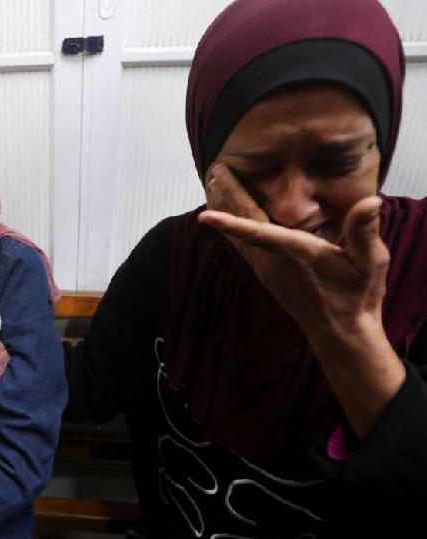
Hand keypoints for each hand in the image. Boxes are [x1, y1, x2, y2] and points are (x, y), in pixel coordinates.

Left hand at [198, 163, 388, 342]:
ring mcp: (267, 269)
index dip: (231, 223)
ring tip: (212, 184)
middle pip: (242, 225)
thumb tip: (370, 201)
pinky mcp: (266, 273)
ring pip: (238, 235)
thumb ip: (364, 232)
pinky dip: (232, 225)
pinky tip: (225, 214)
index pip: (259, 233)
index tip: (204, 215)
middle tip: (213, 169)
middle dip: (226, 197)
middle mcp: (274, 261)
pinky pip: (243, 244)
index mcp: (297, 253)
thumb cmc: (357, 296)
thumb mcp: (370, 263)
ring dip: (225, 208)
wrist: (341, 333)